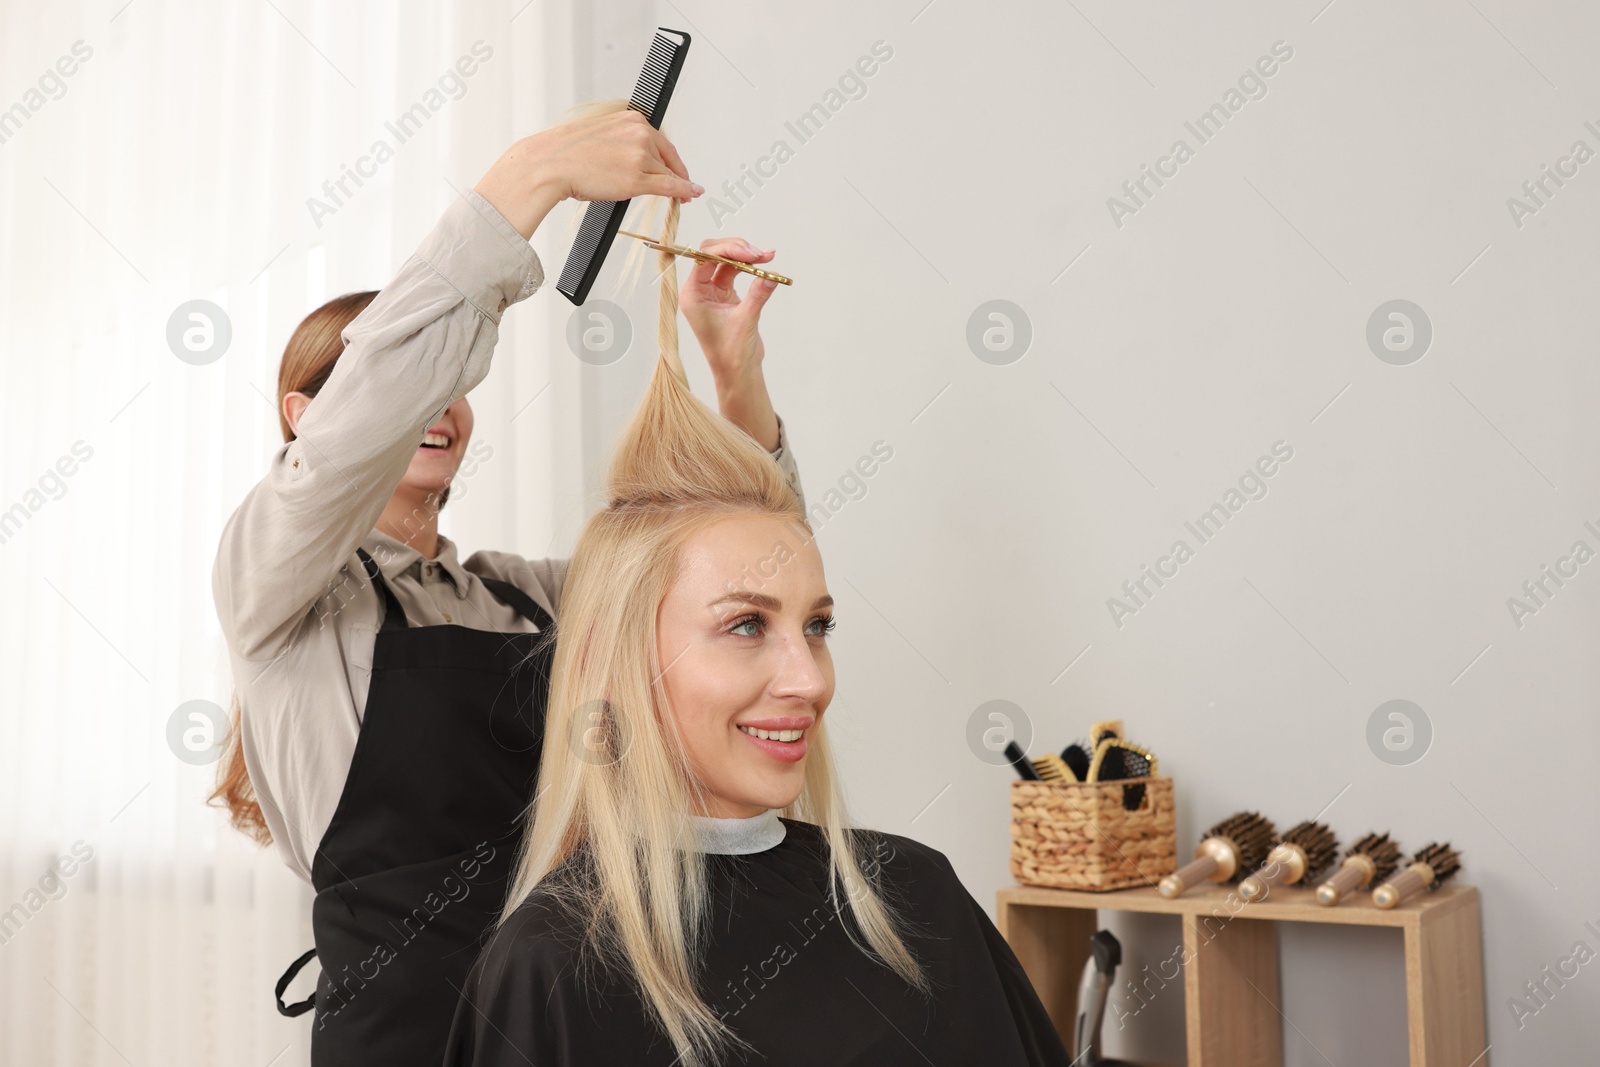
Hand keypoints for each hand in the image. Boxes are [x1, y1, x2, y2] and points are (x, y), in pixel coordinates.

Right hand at [474, 109, 703, 239]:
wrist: (551, 162)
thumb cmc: (567, 152)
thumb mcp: (601, 136)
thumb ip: (623, 142)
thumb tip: (637, 158)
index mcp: (631, 119)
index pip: (661, 141)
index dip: (672, 159)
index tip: (677, 169)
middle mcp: (639, 133)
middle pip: (667, 158)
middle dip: (676, 174)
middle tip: (684, 187)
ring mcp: (640, 156)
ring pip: (667, 174)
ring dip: (675, 187)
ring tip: (680, 198)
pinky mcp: (638, 178)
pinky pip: (669, 186)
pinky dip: (683, 191)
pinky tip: (691, 195)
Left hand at [679, 237, 780, 379]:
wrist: (737, 372)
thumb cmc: (732, 353)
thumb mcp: (746, 320)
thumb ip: (758, 294)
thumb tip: (771, 274)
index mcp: (693, 294)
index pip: (704, 258)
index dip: (727, 250)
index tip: (751, 253)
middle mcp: (699, 290)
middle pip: (714, 254)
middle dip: (738, 250)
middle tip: (761, 254)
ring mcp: (712, 291)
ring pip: (726, 261)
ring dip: (747, 257)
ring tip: (767, 257)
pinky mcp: (725, 295)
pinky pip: (736, 272)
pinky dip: (750, 268)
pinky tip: (765, 266)